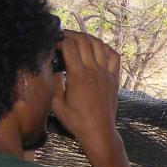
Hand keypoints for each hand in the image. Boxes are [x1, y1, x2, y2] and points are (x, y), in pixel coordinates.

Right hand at [51, 30, 121, 148]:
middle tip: (63, 37)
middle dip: (72, 35)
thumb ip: (54, 82)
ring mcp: (106, 73)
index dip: (59, 40)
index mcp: (78, 75)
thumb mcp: (57, 103)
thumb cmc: (76, 120)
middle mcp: (94, 71)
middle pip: (84, 41)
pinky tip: (98, 50)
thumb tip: (52, 66)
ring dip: (87, 38)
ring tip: (78, 40)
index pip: (69, 46)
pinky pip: (115, 57)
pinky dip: (106, 48)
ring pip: (100, 45)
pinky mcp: (114, 79)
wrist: (99, 131)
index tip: (53, 44)